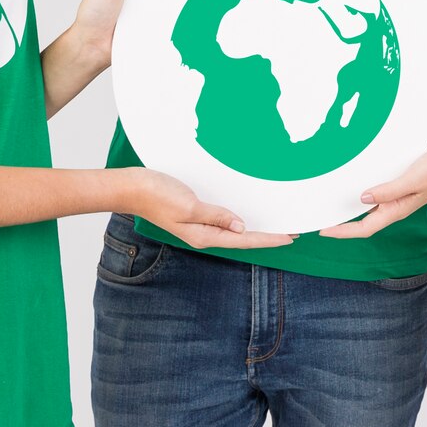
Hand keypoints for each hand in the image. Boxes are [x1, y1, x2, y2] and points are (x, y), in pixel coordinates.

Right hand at [127, 168, 294, 249]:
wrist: (133, 187)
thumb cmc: (157, 196)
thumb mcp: (188, 207)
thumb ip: (215, 217)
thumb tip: (241, 226)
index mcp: (204, 235)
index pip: (244, 240)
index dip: (268, 239)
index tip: (289, 237)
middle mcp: (205, 233)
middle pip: (243, 238)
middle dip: (268, 236)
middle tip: (292, 233)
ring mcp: (200, 224)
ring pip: (236, 230)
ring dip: (257, 228)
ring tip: (276, 225)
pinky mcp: (197, 213)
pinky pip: (225, 219)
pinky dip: (241, 218)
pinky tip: (248, 214)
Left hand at [320, 144, 426, 238]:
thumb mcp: (411, 180)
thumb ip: (388, 190)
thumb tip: (362, 198)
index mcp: (396, 210)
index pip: (364, 228)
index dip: (343, 232)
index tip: (323, 231)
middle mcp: (394, 207)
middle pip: (363, 222)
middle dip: (342, 225)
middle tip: (321, 221)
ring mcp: (397, 198)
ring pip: (368, 210)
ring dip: (351, 211)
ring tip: (332, 207)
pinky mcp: (399, 187)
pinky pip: (376, 196)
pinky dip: (362, 196)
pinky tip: (355, 188)